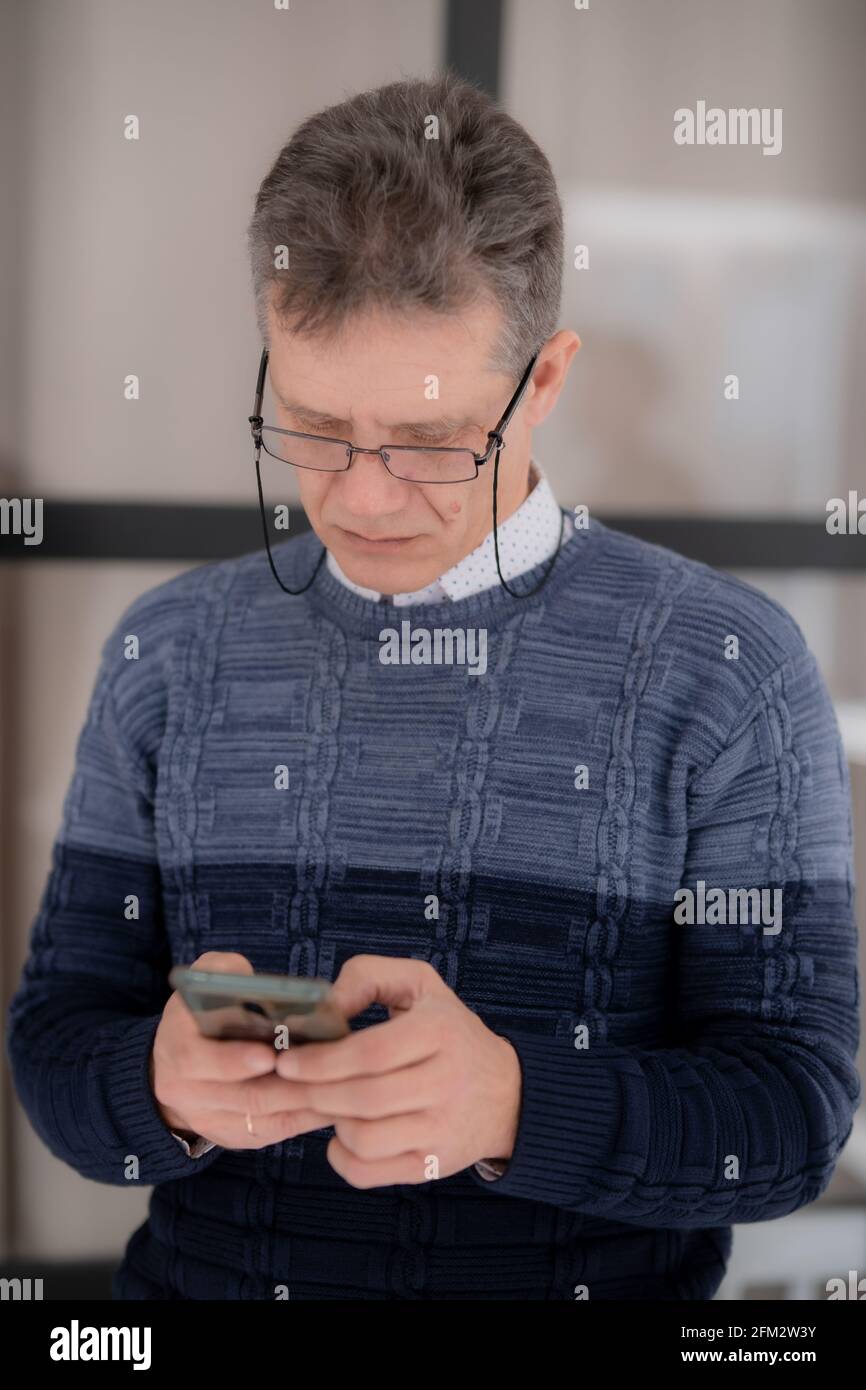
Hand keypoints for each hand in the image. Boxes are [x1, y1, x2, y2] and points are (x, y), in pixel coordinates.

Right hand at [150, 952, 334, 1149]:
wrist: (176, 1064)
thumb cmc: (201, 1013)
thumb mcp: (203, 981)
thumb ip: (224, 971)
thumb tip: (258, 983)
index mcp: (176, 1046)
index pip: (197, 1060)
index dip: (234, 1061)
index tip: (269, 1055)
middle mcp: (185, 1091)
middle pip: (242, 1096)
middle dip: (288, 1084)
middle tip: (326, 1069)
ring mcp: (208, 1120)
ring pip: (263, 1119)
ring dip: (304, 1102)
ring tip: (340, 1083)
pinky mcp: (232, 1137)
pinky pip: (273, 1132)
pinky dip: (306, 1117)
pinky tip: (334, 1100)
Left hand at [274, 955, 521, 1187]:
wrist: (507, 1092)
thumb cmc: (449, 1030)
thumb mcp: (419, 984)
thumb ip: (367, 976)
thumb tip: (325, 1006)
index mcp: (440, 1032)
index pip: (372, 1053)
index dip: (322, 1060)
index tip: (288, 1061)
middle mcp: (446, 1083)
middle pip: (363, 1098)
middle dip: (313, 1092)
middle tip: (287, 1084)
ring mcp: (441, 1129)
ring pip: (364, 1138)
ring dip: (330, 1122)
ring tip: (325, 1103)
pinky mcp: (433, 1165)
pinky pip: (371, 1172)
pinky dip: (342, 1158)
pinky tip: (341, 1135)